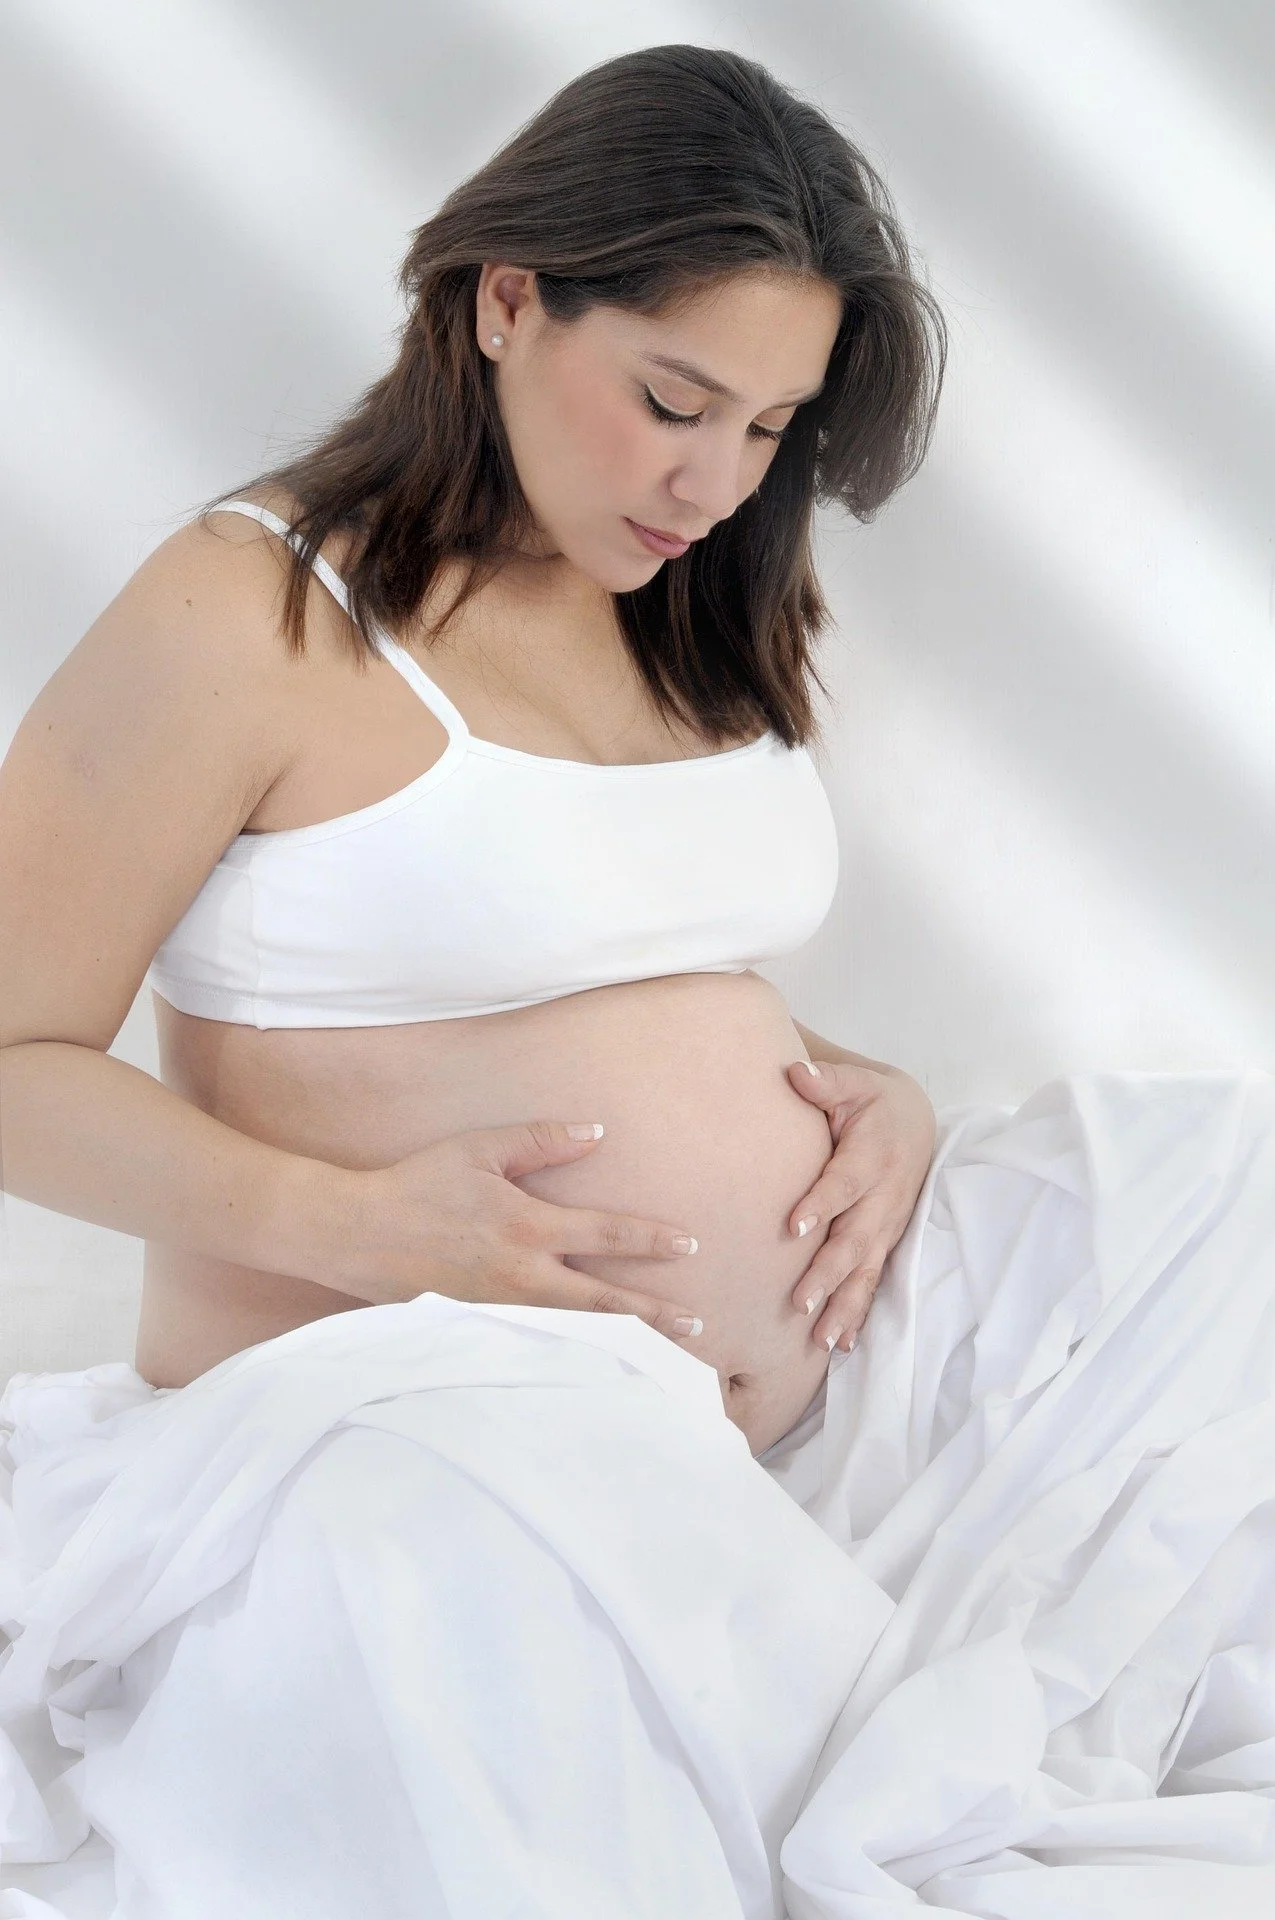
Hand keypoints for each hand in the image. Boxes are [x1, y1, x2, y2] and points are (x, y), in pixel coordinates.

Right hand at [312, 1119, 704, 1341]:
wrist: (356, 1235)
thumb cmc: (418, 1184)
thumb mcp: (480, 1148)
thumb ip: (541, 1140)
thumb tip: (597, 1133)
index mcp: (527, 1226)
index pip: (607, 1235)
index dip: (652, 1240)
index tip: (689, 1245)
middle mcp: (522, 1277)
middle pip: (605, 1303)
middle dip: (655, 1315)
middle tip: (697, 1327)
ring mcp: (502, 1312)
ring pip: (577, 1334)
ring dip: (623, 1344)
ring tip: (663, 1357)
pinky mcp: (480, 1332)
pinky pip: (540, 1347)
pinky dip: (575, 1358)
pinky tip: (597, 1368)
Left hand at [783, 1058, 935, 1352]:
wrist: (914, 1122)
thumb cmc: (872, 1103)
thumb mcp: (854, 1083)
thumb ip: (826, 1081)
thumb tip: (795, 1072)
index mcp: (872, 1157)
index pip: (844, 1184)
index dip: (821, 1203)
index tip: (793, 1225)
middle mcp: (884, 1198)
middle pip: (855, 1240)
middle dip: (829, 1273)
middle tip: (799, 1302)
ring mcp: (888, 1225)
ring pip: (867, 1271)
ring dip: (845, 1306)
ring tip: (822, 1339)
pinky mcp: (886, 1241)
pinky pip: (874, 1281)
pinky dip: (860, 1313)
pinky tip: (842, 1344)